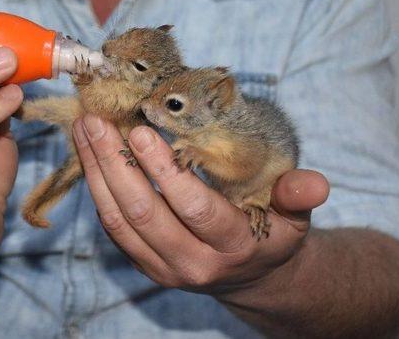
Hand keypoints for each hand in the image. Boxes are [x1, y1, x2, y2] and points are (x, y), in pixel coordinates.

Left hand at [72, 115, 327, 292]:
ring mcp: (162, 267)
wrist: (249, 275)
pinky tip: (89, 155)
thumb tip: (315, 183)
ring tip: (84, 131)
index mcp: (233, 247)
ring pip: (119, 220)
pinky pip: (112, 227)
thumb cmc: (270, 233)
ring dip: (96, 172)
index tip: (143, 131)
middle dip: (116, 164)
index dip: (166, 171)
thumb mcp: (293, 217)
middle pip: (145, 213)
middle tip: (98, 122)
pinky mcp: (142, 262)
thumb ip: (298, 196)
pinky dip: (97, 189)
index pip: (195, 209)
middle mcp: (193, 263)